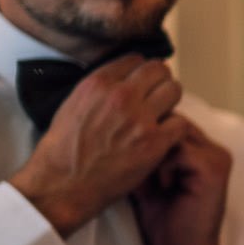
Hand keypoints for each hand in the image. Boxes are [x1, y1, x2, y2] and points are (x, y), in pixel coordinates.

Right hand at [9, 58, 188, 234]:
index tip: (141, 81)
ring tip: (162, 112)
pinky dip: (175, 128)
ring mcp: (140, 119)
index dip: (140, 71)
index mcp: (98, 83)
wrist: (63, 184)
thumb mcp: (72, 104)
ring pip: (174, 90)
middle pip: (158, 70)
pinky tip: (164, 136)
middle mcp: (120, 96)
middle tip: (157, 95)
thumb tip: (121, 79)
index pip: (134, 59)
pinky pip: (180, 122)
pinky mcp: (154, 143)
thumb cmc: (63, 150)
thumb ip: (99, 88)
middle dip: (159, 80)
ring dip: (170, 100)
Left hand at [131, 117, 236, 244]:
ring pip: (176, 131)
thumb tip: (116, 129)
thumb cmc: (165, 222)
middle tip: (136, 164)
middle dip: (150, 139)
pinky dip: (164, 166)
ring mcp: (217, 158)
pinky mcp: (214, 169)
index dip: (147, 131)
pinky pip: (180, 150)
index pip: (171, 121)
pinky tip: (164, 186)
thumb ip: (143, 152)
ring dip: (156, 153)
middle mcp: (214, 149)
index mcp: (202, 150)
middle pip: (175, 121)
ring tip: (154, 179)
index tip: (128, 148)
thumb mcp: (148, 178)